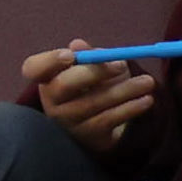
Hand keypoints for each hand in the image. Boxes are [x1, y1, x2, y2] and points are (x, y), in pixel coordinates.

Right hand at [24, 45, 162, 160]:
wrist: (102, 125)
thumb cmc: (94, 88)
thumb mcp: (91, 69)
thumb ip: (88, 55)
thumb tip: (78, 45)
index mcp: (48, 78)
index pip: (33, 68)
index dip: (49, 61)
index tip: (70, 55)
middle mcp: (51, 101)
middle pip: (64, 85)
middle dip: (94, 72)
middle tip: (121, 65)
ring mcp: (68, 120)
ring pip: (94, 103)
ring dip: (124, 90)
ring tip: (148, 82)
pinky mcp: (88, 135)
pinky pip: (109, 119)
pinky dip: (130, 108)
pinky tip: (146, 100)